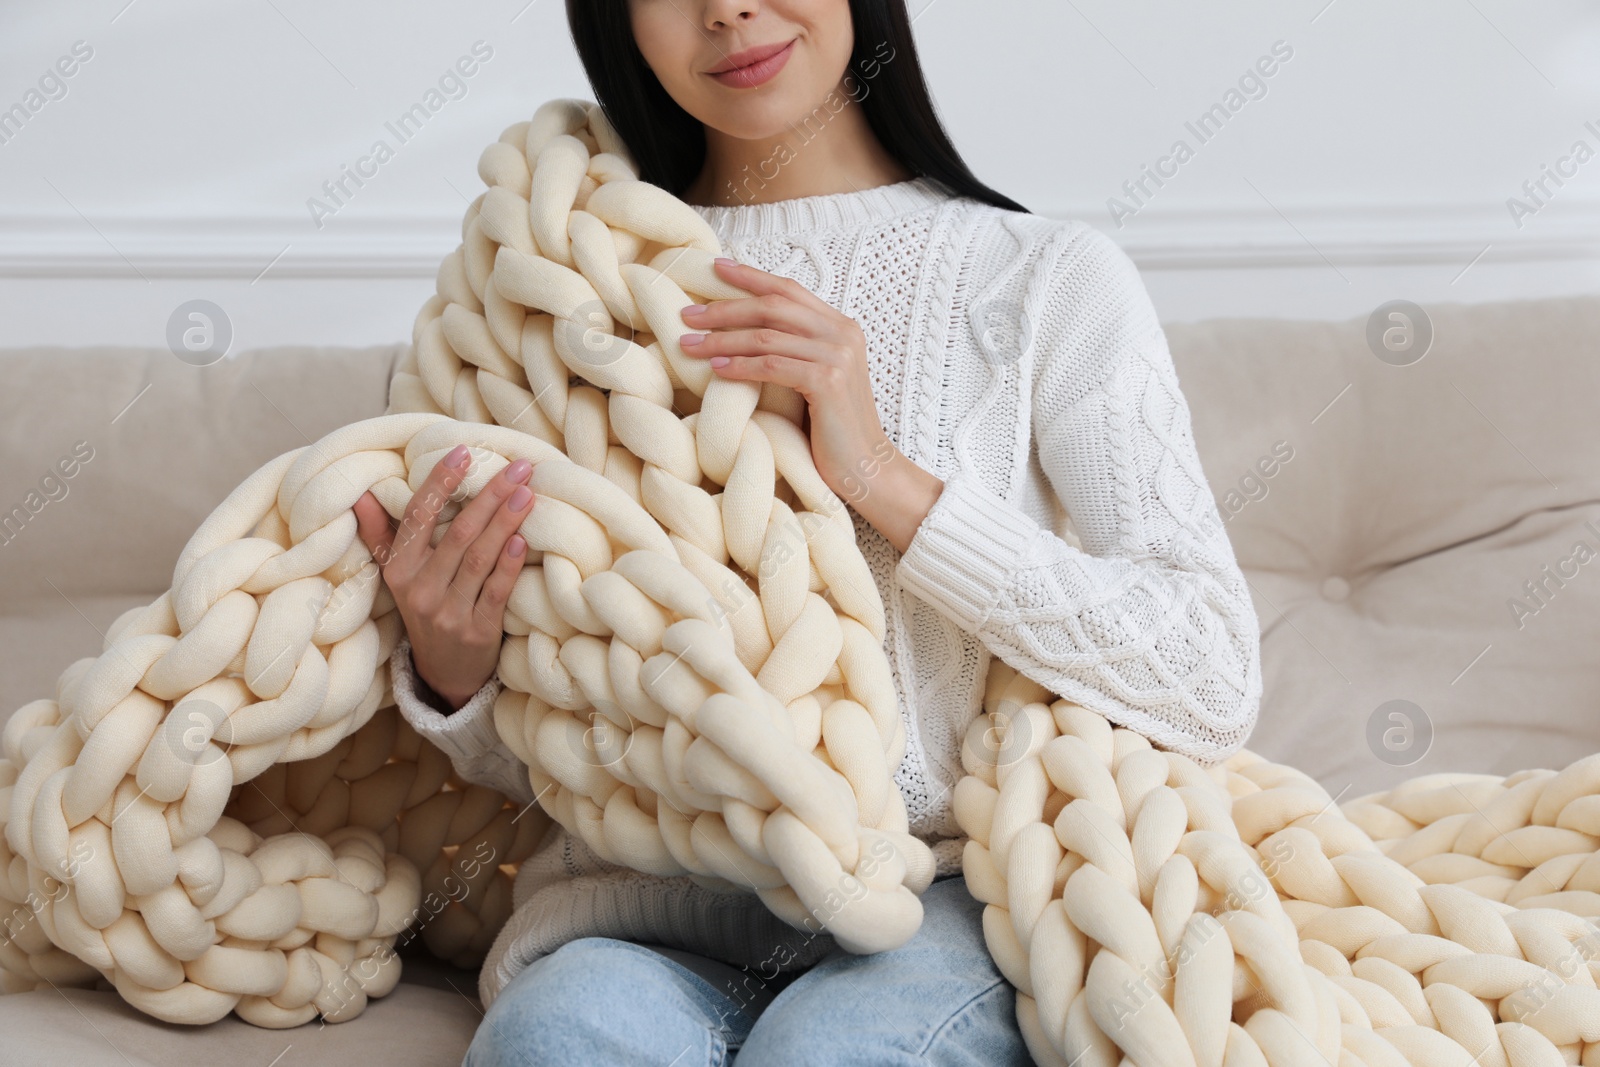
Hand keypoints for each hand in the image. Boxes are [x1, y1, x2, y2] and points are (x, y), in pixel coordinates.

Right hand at [352, 444, 536, 709]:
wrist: (444, 675)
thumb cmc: (426, 611)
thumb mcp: (397, 576)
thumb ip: (381, 535)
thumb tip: (361, 493)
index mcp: (399, 569)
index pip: (417, 516)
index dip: (439, 482)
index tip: (464, 451)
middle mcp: (419, 589)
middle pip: (456, 533)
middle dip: (488, 496)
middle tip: (518, 466)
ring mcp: (448, 612)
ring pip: (477, 559)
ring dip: (504, 523)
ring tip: (526, 493)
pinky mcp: (477, 632)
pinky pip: (494, 593)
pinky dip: (508, 566)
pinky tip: (523, 541)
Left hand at [678, 257, 896, 505]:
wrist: (868, 467)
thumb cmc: (835, 428)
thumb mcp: (818, 377)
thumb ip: (797, 349)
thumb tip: (747, 332)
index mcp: (841, 326)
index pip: (789, 290)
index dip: (751, 277)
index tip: (715, 268)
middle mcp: (842, 333)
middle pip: (773, 307)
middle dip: (725, 308)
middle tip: (687, 315)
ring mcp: (837, 356)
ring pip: (767, 336)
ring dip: (722, 339)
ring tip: (690, 345)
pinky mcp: (828, 382)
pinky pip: (772, 366)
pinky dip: (740, 366)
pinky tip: (716, 368)